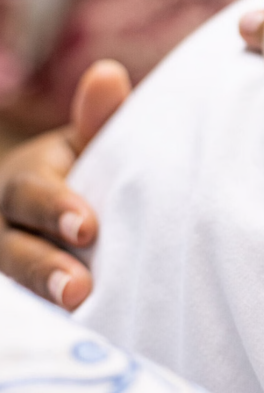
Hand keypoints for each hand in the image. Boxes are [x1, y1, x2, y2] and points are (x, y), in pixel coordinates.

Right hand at [0, 60, 130, 309]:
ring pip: (10, 282)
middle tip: (77, 289)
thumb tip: (109, 74)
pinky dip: (38, 322)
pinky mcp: (19, 294)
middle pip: (12, 248)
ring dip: (38, 297)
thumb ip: (97, 120)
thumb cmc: (84, 171)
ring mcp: (8, 261)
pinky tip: (68, 332)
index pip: (31, 193)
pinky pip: (19, 310)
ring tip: (76, 310)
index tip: (87, 228)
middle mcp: (6, 224)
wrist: (63, 211)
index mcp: (27, 181)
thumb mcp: (86, 146)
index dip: (55, 208)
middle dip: (41, 267)